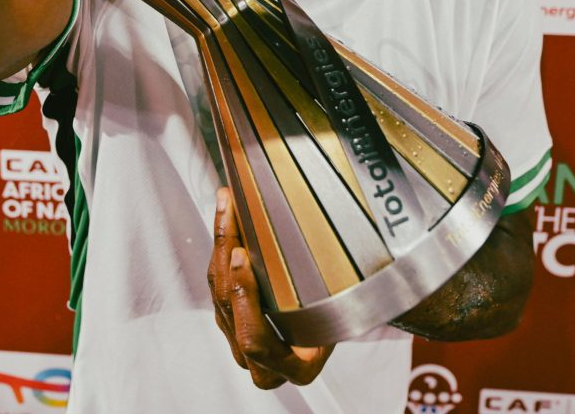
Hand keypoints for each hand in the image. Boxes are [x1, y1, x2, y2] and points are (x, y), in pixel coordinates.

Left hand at [208, 187, 333, 389]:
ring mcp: (241, 344)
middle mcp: (264, 364)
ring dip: (221, 245)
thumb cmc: (345, 319)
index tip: (243, 256)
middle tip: (231, 215)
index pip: (255, 340)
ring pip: (219, 294)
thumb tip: (356, 247)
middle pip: (229, 310)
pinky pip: (218, 286)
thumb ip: (335, 298)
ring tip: (227, 205)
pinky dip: (221, 250)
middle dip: (226, 256)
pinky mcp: (230, 321)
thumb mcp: (346, 313)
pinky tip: (227, 220)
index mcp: (296, 368)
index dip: (245, 299)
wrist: (337, 329)